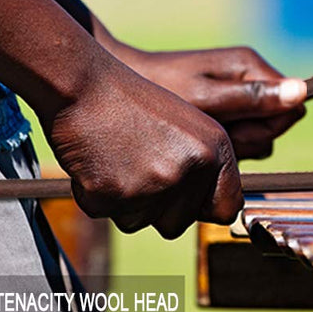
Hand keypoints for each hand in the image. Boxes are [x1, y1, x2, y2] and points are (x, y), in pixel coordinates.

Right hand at [41, 54, 243, 238]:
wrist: (85, 87)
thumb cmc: (133, 105)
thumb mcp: (188, 128)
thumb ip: (205, 168)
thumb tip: (222, 211)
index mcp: (215, 148)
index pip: (227, 208)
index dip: (204, 209)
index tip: (187, 201)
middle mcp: (191, 167)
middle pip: (179, 224)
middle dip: (157, 208)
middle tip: (139, 166)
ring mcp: (155, 183)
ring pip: (141, 223)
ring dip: (126, 202)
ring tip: (119, 159)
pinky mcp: (115, 194)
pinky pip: (106, 215)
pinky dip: (96, 196)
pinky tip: (97, 163)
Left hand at [113, 45, 306, 159]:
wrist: (118, 84)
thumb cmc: (159, 87)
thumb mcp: (206, 98)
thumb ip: (252, 98)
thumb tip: (302, 91)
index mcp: (250, 66)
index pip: (291, 108)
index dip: (266, 127)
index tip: (231, 128)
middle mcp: (250, 77)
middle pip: (275, 125)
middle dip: (245, 138)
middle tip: (209, 132)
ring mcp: (238, 94)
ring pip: (257, 136)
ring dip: (232, 144)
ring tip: (198, 135)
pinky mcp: (225, 108)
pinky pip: (238, 136)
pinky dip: (219, 144)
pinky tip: (194, 139)